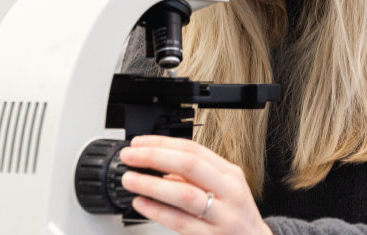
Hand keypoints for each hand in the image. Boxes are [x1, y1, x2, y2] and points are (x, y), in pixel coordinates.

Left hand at [120, 135, 270, 234]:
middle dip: (155, 157)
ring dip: (152, 185)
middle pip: (189, 166)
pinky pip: (180, 222)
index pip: (194, 150)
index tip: (139, 143)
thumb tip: (158, 166)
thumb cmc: (236, 215)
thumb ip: (196, 178)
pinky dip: (158, 211)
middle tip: (130, 157)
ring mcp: (222, 215)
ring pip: (184, 194)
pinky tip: (142, 204)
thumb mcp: (224, 189)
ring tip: (131, 180)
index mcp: (230, 174)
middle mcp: (228, 191)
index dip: (163, 144)